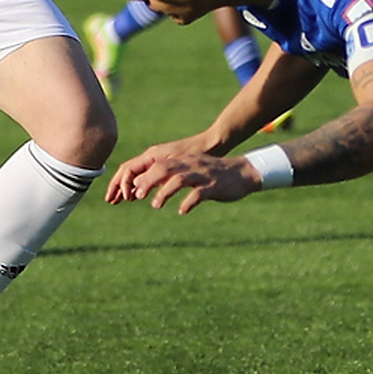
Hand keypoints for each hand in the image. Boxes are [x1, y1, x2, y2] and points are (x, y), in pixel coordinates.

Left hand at [104, 139, 259, 214]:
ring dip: (164, 192)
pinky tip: (181, 212)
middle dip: (148, 181)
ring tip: (155, 205)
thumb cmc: (212, 175)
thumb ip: (169, 177)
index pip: (156, 165)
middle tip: (137, 196)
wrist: (242, 173)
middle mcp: (190, 165)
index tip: (129, 191)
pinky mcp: (214, 186)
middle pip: (164, 169)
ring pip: (179, 179)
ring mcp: (202, 175)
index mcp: (183, 162)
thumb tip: (144, 187)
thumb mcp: (189, 172)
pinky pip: (198, 194)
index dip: (141, 177)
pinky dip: (188, 202)